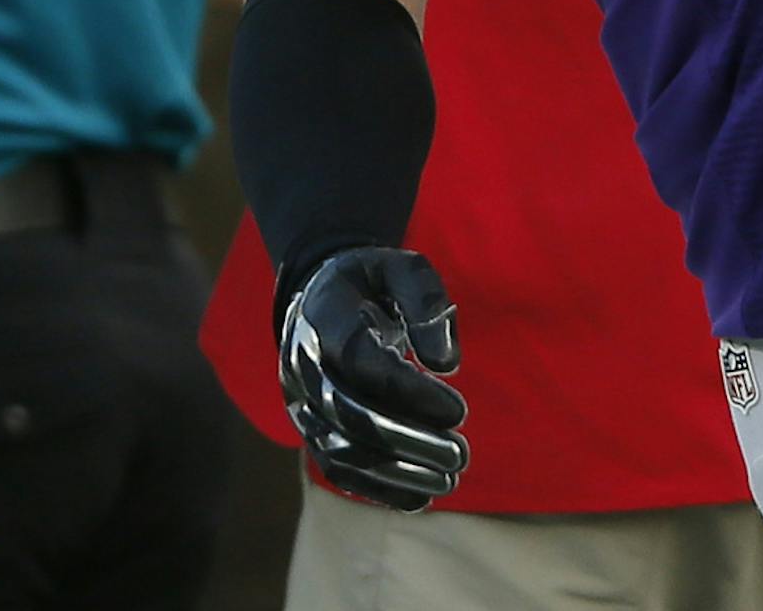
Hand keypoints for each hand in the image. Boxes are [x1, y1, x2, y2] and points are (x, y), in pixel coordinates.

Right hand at [277, 246, 469, 510]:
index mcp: (323, 318)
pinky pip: (338, 468)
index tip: (460, 410)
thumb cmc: (371, 282)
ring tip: (449, 478)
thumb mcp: (401, 267)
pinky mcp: (310, 429)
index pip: (362, 364)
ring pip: (343, 450)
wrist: (321, 297)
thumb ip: (426, 301)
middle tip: (461, 453)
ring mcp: (301, 403)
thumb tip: (447, 363)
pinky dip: (378, 488)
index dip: (410, 392)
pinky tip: (421, 496)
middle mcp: (302, 366)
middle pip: (351, 415)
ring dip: (397, 471)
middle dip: (409, 439)